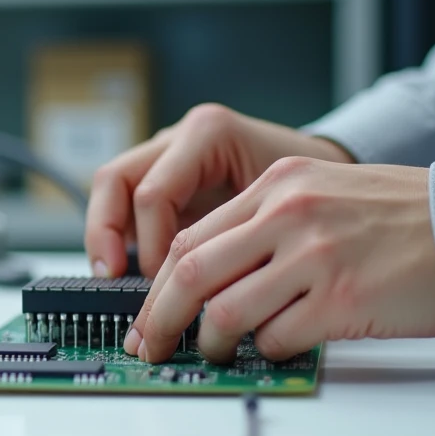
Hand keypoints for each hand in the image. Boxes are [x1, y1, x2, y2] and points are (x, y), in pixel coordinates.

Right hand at [85, 104, 353, 278]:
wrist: (329, 171)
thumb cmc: (313, 190)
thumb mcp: (283, 209)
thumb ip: (243, 240)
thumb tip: (210, 300)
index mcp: (209, 135)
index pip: (154, 193)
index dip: (152, 245)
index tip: (167, 285)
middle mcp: (178, 139)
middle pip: (115, 179)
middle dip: (105, 233)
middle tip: (111, 275)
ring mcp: (166, 157)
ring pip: (111, 189)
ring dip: (105, 236)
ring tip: (112, 277)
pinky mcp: (164, 179)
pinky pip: (126, 205)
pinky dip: (123, 238)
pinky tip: (133, 273)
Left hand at [122, 157, 434, 363]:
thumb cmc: (403, 216)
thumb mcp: (322, 191)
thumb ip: (265, 222)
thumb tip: (207, 276)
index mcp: (277, 186)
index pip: (189, 238)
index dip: (156, 286)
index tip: (143, 315)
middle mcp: (289, 214)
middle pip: (191, 274)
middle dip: (158, 320)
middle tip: (150, 347)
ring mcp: (315, 257)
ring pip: (226, 311)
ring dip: (211, 343)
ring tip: (216, 353)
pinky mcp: (343, 299)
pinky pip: (277, 337)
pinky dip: (266, 350)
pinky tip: (278, 346)